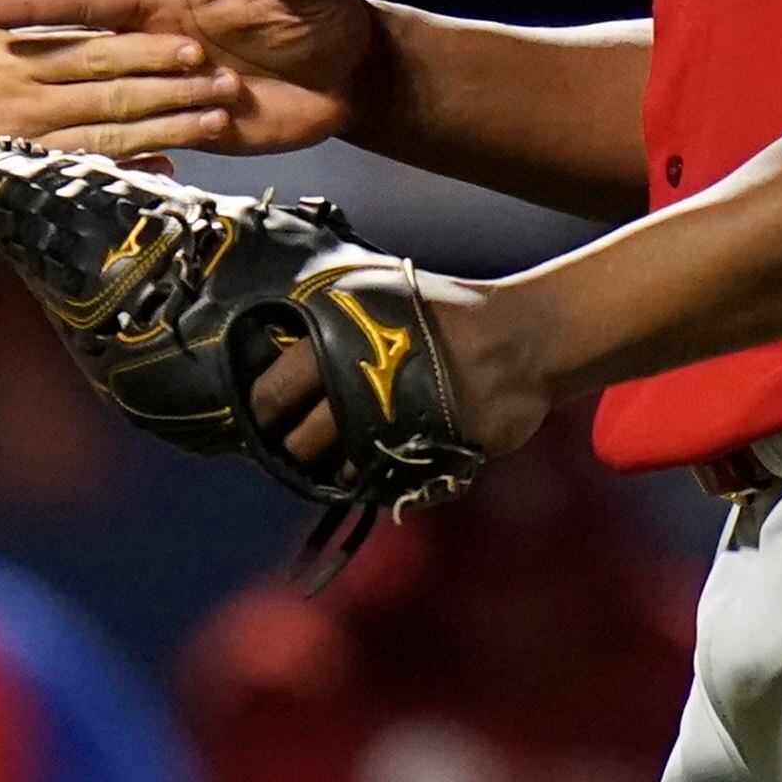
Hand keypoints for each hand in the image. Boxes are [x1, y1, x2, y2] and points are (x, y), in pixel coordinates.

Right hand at [0, 0, 381, 154]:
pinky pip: (144, 145)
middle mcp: (161, 44)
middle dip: (34, 60)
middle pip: (86, 53)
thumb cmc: (327, 12)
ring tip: (17, 130)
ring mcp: (173, 89)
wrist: (358, 71)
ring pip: (109, 104)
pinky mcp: (194, 130)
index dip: (42, 3)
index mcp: (171, 1)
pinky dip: (118, 157)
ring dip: (77, 113)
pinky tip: (81, 172)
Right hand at [0, 0, 238, 224]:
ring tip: (214, 122)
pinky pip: (80, 177)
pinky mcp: (15, 180)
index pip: (93, 45)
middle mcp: (24, 95)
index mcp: (11, 52)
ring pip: (109, 134)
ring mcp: (23, 141)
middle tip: (224, 82)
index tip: (192, 43)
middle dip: (172, 86)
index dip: (146, 46)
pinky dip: (124, 175)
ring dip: (167, 128)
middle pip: (112, 88)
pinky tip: (165, 173)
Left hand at [247, 274, 550, 469]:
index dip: (264, 411)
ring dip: (339, 469)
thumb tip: (277, 354)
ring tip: (351, 450)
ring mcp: (388, 426)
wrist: (517, 337)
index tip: (268, 416)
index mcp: (331, 340)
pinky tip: (383, 462)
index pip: (270, 395)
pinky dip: (378, 482)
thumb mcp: (370, 294)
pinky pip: (383, 487)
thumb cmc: (439, 311)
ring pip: (339, 472)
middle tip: (305, 441)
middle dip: (297, 448)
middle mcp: (353, 386)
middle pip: (299, 444)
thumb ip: (324, 325)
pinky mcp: (422, 458)